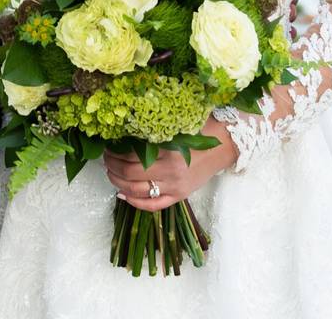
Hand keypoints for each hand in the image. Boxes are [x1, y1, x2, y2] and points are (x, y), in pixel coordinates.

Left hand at [104, 116, 238, 211]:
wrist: (224, 145)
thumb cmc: (200, 130)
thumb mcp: (175, 126)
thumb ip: (153, 131)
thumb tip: (123, 133)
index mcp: (169, 151)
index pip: (131, 156)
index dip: (114, 153)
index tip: (109, 147)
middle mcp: (171, 171)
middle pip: (130, 174)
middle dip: (112, 167)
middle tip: (106, 159)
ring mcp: (175, 187)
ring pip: (136, 191)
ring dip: (118, 182)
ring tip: (111, 173)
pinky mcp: (180, 196)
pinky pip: (153, 205)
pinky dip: (134, 202)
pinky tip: (123, 194)